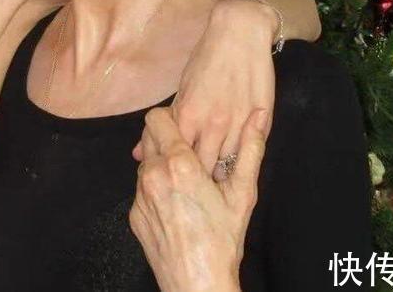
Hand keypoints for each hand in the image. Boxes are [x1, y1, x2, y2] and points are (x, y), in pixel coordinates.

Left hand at [129, 106, 267, 291]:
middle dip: (167, 140)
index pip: (157, 118)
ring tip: (187, 185)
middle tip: (191, 157)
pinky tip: (177, 205)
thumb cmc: (222, 241)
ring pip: (145, 163)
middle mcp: (152, 175)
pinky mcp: (134, 213)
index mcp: (179, 165)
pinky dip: (156, 189)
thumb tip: (259, 117)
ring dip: (161, 165)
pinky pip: (141, 188)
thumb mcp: (243, 193)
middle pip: (148, 137)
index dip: (172, 118)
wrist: (198, 283)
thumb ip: (250, 149)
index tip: (187, 130)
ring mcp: (139, 195)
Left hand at [149, 0, 277, 176]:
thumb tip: (136, 153)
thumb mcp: (181, 92)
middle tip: (190, 191)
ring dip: (217, 176)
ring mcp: (238, 123)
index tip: (171, 182)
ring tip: (209, 186)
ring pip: (226, 166)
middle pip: (200, 168)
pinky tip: (230, 169)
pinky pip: (248, 152)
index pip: (173, 158)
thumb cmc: (206, 62)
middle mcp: (212, 123)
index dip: (172, 173)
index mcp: (188, 115)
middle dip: (194, 181)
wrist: (239, 34)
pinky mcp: (259, 121)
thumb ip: (163, 128)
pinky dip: (238, 162)